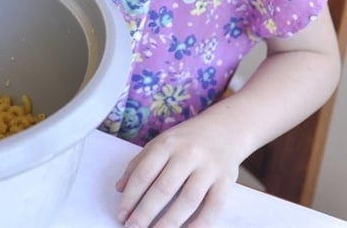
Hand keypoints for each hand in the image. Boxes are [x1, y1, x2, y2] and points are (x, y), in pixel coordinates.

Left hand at [115, 114, 240, 227]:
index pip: (144, 173)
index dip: (130, 197)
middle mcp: (188, 154)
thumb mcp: (161, 142)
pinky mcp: (225, 181)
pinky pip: (213, 206)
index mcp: (167, 144)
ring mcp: (208, 168)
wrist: (226, 128)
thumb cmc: (188, 139)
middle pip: (164, 188)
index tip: (121, 214)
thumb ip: (139, 163)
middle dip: (145, 212)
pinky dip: (200, 223)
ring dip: (169, 222)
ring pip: (187, 200)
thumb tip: (120, 188)